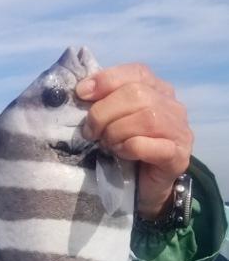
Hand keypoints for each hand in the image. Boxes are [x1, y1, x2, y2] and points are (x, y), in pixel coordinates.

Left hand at [76, 64, 192, 219]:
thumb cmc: (123, 149)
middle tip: (91, 132)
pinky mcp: (178, 156)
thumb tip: (81, 90)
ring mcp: (179, 130)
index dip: (106, 80)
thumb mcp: (110, 121)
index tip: (81, 94)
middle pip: (137, 94)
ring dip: (116, 132)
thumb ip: (101, 102)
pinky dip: (130, 148)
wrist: (143, 188)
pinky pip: (153, 145)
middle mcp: (172, 106)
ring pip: (147, 118)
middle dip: (104, 113)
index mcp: (156, 90)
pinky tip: (121, 154)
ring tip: (107, 144)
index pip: (136, 72)